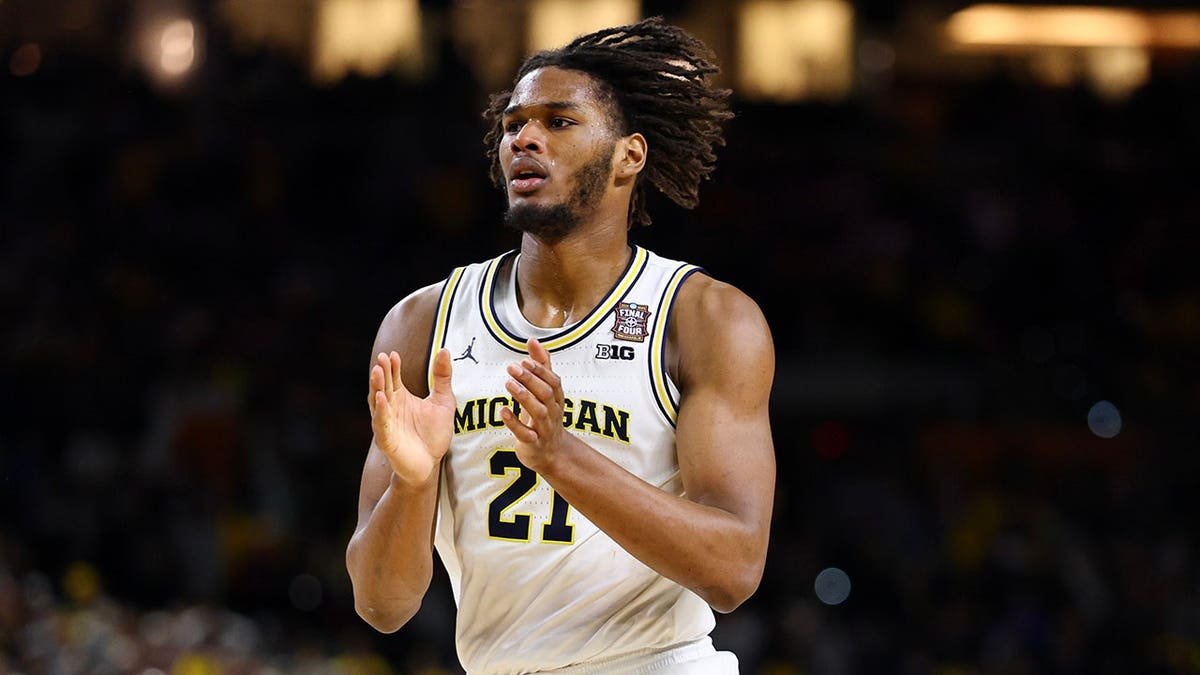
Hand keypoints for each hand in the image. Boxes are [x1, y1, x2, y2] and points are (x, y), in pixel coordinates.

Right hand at [368, 349, 455, 484]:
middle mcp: (390, 408)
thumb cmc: (433, 434)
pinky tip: (381, 398)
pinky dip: (380, 411)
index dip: (393, 366)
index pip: (394, 378)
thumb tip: (445, 350)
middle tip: (382, 358)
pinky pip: (381, 423)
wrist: (430, 464)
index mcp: (400, 397)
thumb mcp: (443, 401)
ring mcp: (386, 423)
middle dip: (382, 372)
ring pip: (378, 403)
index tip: (393, 354)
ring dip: (377, 387)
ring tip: (376, 372)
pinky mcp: (386, 439)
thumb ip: (442, 377)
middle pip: (384, 386)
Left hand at [500, 339, 567, 471]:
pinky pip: (526, 434)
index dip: (541, 370)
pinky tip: (503, 411)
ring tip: (509, 384)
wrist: (551, 454)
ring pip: (538, 411)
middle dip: (530, 379)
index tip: (525, 359)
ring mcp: (544, 429)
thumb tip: (534, 341)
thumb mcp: (545, 391)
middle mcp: (553, 412)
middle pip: (545, 393)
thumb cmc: (545, 417)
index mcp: (556, 398)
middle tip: (512, 367)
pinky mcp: (534, 444)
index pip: (553, 381)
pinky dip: (514, 423)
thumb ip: (541, 366)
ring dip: (524, 397)